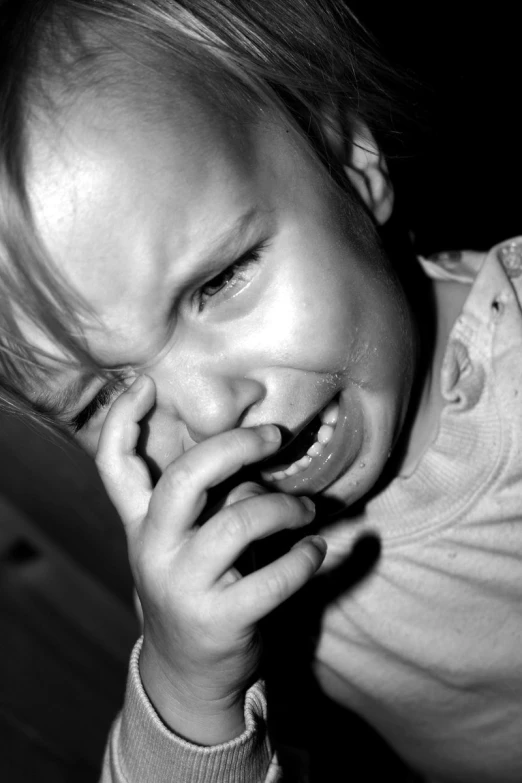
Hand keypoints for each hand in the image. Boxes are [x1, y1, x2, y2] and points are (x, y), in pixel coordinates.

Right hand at [95, 375, 326, 743]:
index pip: (115, 466)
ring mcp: (184, 586)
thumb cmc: (191, 588)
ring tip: (310, 509)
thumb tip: (253, 454)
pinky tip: (316, 550)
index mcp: (140, 525)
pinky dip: (305, 559)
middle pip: (184, 480)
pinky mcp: (220, 620)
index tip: (146, 383)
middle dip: (234, 447)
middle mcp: (154, 550)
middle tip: (274, 436)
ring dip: (285, 506)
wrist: (185, 675)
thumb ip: (200, 500)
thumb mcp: (177, 544)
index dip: (123, 421)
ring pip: (239, 522)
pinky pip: (274, 578)